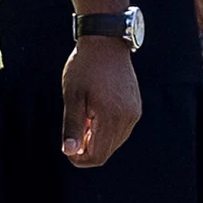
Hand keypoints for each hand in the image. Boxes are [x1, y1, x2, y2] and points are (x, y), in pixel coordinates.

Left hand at [60, 34, 142, 168]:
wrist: (106, 43)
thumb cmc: (85, 67)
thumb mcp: (72, 96)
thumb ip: (72, 126)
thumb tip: (69, 152)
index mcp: (111, 117)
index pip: (98, 155)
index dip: (80, 159)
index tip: (67, 150)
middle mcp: (127, 118)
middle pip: (107, 151)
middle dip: (88, 149)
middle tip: (73, 131)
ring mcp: (134, 113)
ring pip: (115, 142)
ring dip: (97, 139)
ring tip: (83, 119)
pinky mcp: (135, 107)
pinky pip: (121, 129)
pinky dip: (106, 129)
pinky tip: (94, 114)